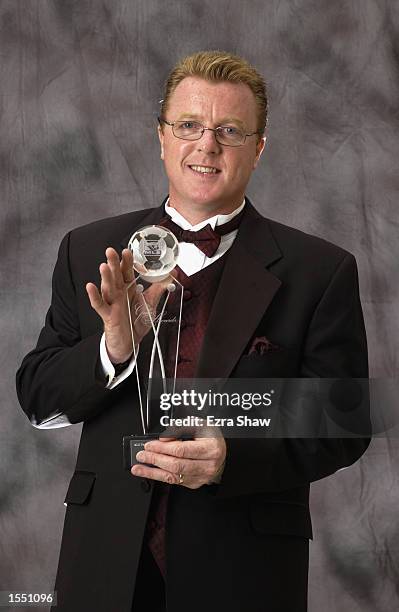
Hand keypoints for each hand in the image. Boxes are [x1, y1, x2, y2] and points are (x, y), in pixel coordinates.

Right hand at [86, 247, 168, 362]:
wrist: (131, 342)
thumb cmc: (137, 321)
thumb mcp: (151, 303)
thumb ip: (159, 288)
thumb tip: (171, 274)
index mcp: (128, 288)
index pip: (127, 272)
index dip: (127, 261)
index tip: (128, 251)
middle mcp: (119, 293)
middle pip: (115, 276)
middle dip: (113, 263)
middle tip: (111, 251)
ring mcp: (113, 303)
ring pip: (108, 288)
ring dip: (105, 277)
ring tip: (104, 266)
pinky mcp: (108, 315)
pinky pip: (100, 305)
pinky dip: (94, 296)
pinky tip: (91, 287)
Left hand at [131, 436, 226, 488]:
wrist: (221, 453)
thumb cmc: (210, 437)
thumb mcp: (200, 425)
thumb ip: (182, 428)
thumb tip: (164, 438)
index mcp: (211, 448)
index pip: (182, 450)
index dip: (163, 448)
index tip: (149, 445)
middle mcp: (208, 465)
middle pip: (176, 465)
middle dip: (155, 460)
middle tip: (141, 455)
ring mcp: (201, 476)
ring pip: (173, 476)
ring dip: (153, 472)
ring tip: (138, 467)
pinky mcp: (194, 483)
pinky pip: (174, 481)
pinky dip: (159, 476)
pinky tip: (149, 472)